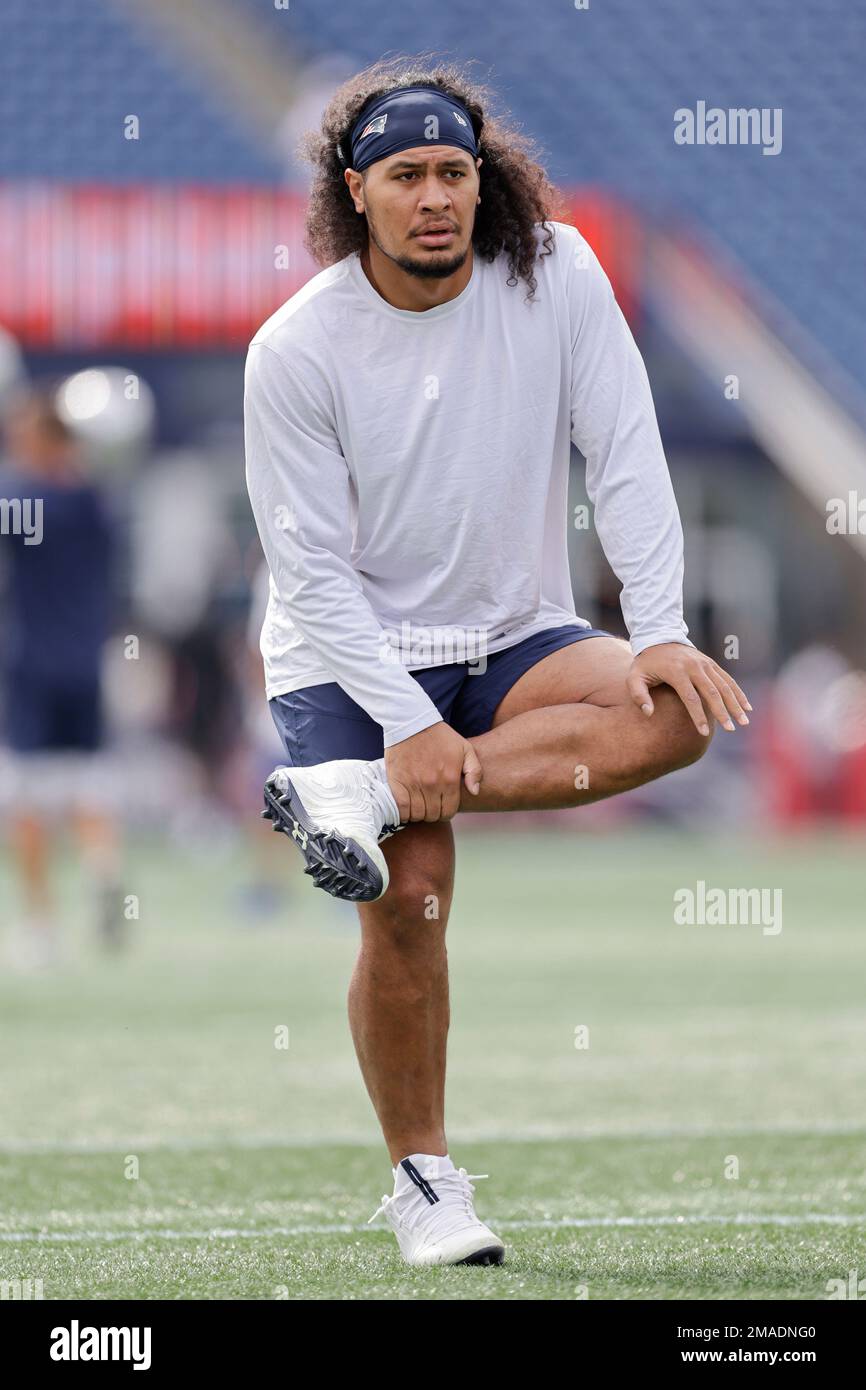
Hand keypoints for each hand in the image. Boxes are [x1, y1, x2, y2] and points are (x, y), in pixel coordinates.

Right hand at [384, 721, 482, 821]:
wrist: (411, 722)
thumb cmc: (440, 736)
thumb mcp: (465, 748)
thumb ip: (474, 771)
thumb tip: (474, 792)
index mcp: (450, 779)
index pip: (449, 811)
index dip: (446, 812)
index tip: (442, 807)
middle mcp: (432, 785)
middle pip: (432, 815)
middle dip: (433, 814)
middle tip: (430, 806)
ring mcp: (413, 785)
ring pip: (417, 814)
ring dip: (418, 814)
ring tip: (418, 806)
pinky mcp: (397, 782)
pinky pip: (402, 809)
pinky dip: (404, 813)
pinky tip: (407, 807)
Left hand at [627, 643, 751, 735]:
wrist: (658, 638)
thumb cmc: (645, 663)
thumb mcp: (634, 677)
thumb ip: (638, 695)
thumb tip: (648, 713)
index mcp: (676, 671)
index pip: (690, 698)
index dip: (698, 716)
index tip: (703, 733)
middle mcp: (694, 666)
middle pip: (712, 692)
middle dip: (723, 712)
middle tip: (731, 729)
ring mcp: (705, 663)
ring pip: (724, 685)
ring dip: (735, 704)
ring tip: (744, 722)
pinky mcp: (711, 663)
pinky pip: (727, 679)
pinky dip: (738, 692)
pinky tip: (747, 707)